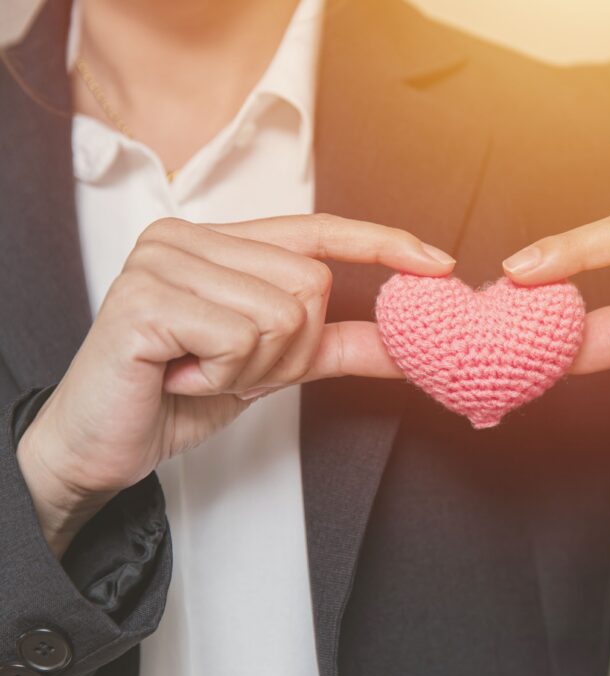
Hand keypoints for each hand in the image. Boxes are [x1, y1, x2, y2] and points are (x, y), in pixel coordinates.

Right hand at [17, 214, 454, 555]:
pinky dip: (223, 375)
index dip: (381, 243)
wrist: (104, 443)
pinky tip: (180, 375)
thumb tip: (406, 343)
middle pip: (310, 284)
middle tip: (227, 367)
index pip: (318, 229)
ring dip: (254, 368)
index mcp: (220, 240)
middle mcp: (188, 235)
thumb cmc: (180, 393)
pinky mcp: (146, 297)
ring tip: (200, 371)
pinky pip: (242, 337)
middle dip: (288, 350)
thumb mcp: (273, 365)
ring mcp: (163, 259)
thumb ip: (334, 345)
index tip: (437, 264)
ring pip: (282, 314)